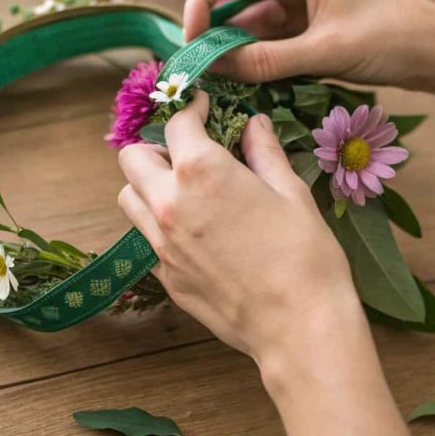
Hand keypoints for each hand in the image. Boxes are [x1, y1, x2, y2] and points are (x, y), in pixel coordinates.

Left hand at [116, 91, 360, 361]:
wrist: (299, 327)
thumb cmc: (305, 256)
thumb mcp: (291, 193)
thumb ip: (264, 152)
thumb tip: (254, 124)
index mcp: (201, 172)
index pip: (177, 124)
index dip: (191, 109)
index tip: (203, 108)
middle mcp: (169, 205)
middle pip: (132, 158)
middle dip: (156, 147)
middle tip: (189, 152)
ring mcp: (161, 245)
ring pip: (129, 200)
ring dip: (148, 187)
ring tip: (185, 191)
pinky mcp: (165, 278)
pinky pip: (145, 240)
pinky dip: (159, 227)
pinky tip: (194, 232)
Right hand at [183, 0, 434, 89]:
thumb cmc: (391, 38)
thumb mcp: (324, 52)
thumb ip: (265, 60)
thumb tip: (212, 68)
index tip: (193, 38)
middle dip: (206, 21)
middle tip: (195, 60)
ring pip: (242, 14)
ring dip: (225, 41)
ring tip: (210, 75)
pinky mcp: (303, 22)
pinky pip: (262, 34)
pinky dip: (247, 53)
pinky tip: (236, 76)